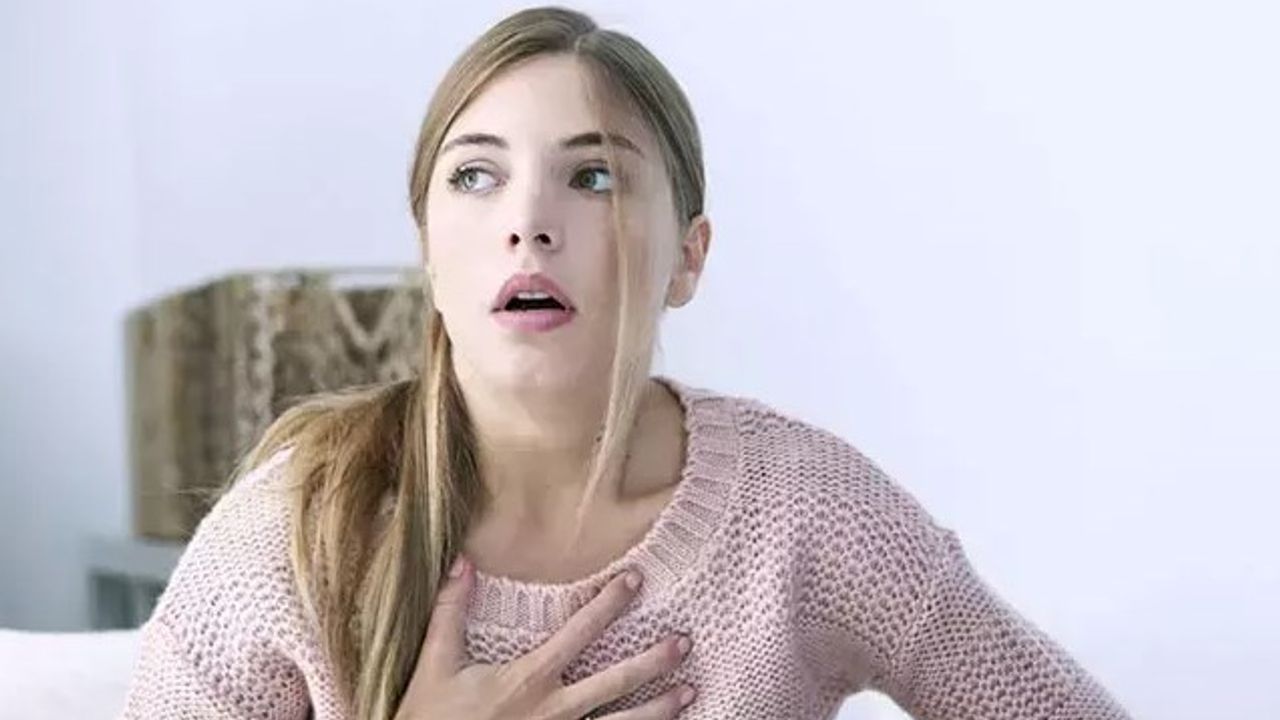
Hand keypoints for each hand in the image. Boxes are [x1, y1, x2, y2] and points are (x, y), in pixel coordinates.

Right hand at [393, 556, 697, 719]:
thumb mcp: (435, 664)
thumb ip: (451, 612)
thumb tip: (462, 561)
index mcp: (529, 679)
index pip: (579, 633)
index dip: (609, 604)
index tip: (635, 581)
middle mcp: (554, 712)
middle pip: (616, 682)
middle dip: (654, 661)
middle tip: (685, 643)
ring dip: (658, 709)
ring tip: (690, 693)